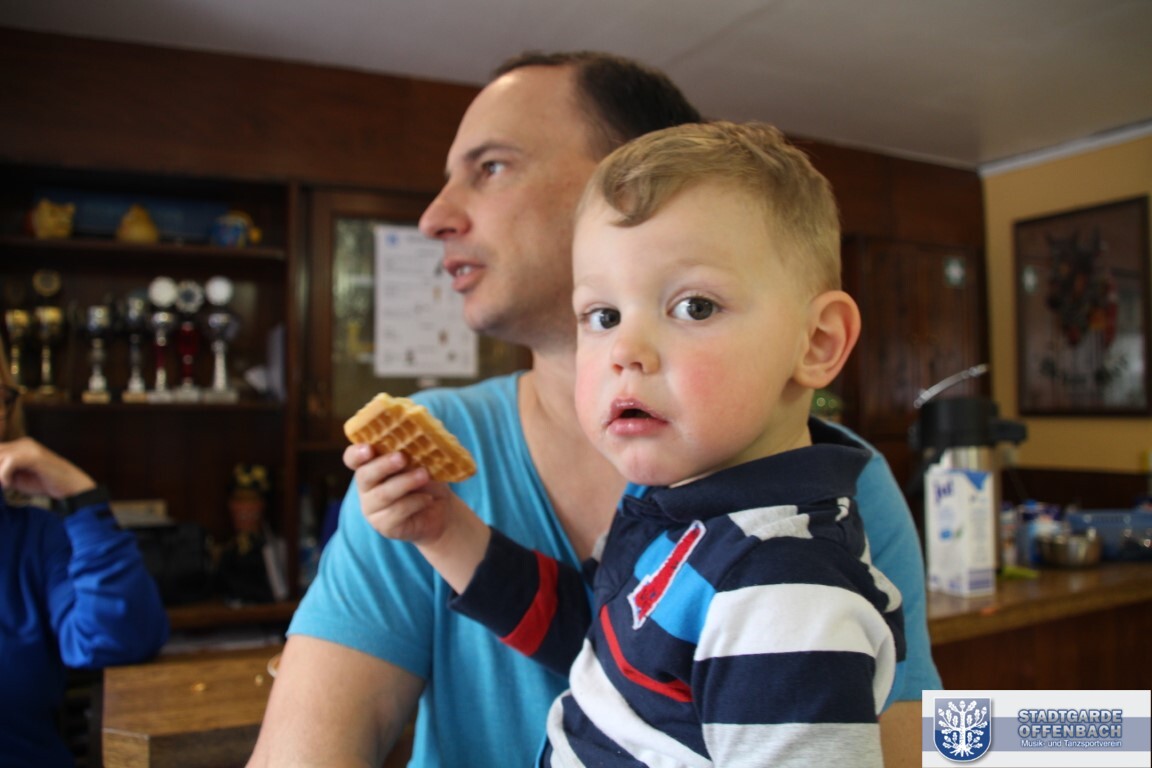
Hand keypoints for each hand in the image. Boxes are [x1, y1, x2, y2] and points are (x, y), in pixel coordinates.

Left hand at [0, 436, 96, 499]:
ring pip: (0, 455)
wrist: (71, 487)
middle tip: (4, 483)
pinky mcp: (35, 456)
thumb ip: (1, 472)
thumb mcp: (16, 477)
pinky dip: (4, 475)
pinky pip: (9, 462)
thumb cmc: (44, 483)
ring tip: (6, 485)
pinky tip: (9, 485)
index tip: (1, 481)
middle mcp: (24, 443)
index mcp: (20, 446)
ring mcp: (30, 448)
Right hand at [343, 443, 461, 544]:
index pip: (353, 458)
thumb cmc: (427, 479)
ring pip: (382, 494)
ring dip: (405, 482)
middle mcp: (366, 486)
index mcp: (370, 465)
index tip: (368, 448)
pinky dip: (415, 502)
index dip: (356, 453)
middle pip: (364, 475)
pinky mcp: (384, 525)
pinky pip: (396, 512)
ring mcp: (372, 508)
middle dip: (383, 465)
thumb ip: (412, 451)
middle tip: (402, 458)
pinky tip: (427, 499)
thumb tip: (416, 439)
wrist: (441, 509)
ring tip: (424, 475)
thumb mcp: (422, 461)